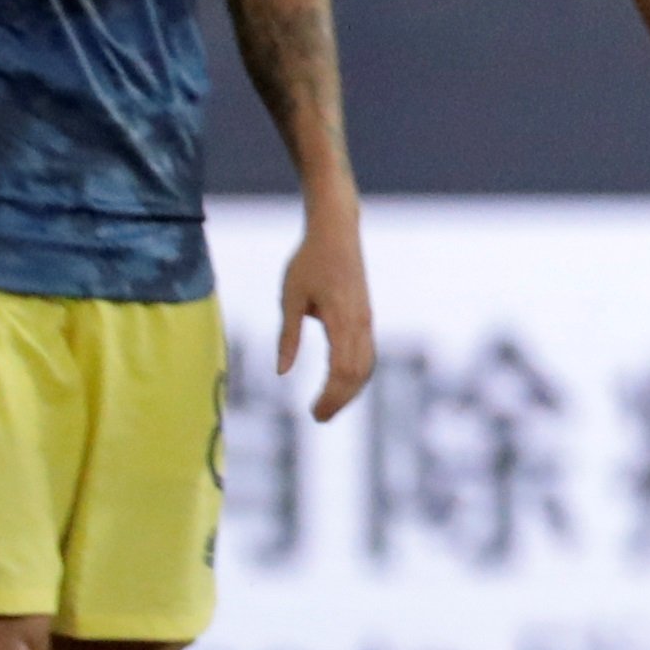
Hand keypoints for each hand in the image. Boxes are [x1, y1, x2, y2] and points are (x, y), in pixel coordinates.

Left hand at [279, 208, 375, 420]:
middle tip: (318, 418)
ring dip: (351, 390)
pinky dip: (357, 375)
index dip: (330, 396)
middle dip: (340, 400)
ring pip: (367, 366)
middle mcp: (360, 323)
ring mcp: (367, 320)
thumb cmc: (309, 261)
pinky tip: (342, 383)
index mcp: (341, 319)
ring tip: (329, 405)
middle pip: (358, 374)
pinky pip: (368, 354)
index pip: (341, 371)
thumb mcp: (290, 297)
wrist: (337, 232)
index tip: (313, 414)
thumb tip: (281, 372)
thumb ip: (288, 336)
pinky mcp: (367, 317)